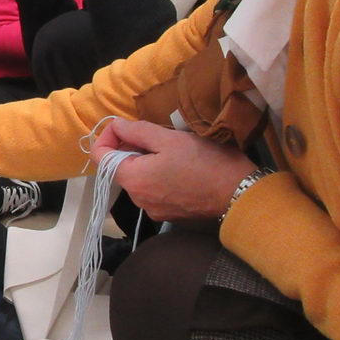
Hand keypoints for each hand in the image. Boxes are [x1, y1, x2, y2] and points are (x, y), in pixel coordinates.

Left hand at [92, 118, 257, 220]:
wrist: (240, 195)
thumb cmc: (205, 162)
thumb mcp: (169, 139)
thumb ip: (137, 131)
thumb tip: (115, 126)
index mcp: (133, 180)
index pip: (100, 157)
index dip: (107, 136)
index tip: (124, 126)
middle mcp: (137, 199)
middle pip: (120, 167)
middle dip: (130, 147)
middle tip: (156, 134)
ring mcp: (152, 209)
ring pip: (138, 178)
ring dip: (146, 161)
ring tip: (171, 149)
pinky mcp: (168, 214)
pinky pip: (153, 190)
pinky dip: (158, 175)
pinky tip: (179, 167)